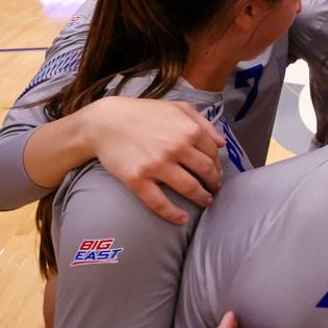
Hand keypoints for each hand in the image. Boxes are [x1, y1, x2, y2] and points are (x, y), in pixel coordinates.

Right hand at [83, 96, 225, 224]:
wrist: (105, 122)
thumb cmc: (143, 113)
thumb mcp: (177, 108)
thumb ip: (203, 123)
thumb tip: (222, 144)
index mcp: (188, 130)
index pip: (212, 154)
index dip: (217, 166)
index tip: (217, 174)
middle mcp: (176, 148)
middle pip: (205, 172)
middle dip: (213, 183)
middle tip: (214, 189)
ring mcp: (157, 165)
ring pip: (189, 188)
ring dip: (202, 198)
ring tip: (205, 201)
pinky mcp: (138, 180)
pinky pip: (160, 203)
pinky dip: (174, 214)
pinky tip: (183, 219)